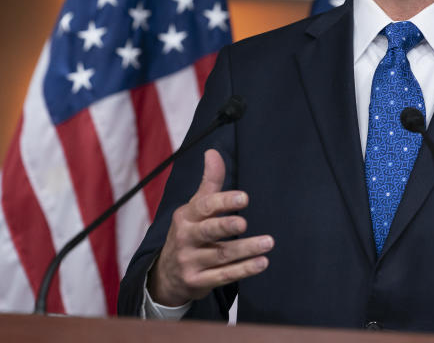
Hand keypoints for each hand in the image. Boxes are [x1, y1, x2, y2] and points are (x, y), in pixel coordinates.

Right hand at [148, 149, 273, 306]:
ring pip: (221, 255)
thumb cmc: (188, 233)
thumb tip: (212, 152)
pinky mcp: (198, 282)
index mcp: (186, 217)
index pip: (204, 206)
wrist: (166, 275)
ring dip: (246, 249)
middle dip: (226, 226)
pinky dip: (243, 270)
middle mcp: (186, 238)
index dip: (224, 202)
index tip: (244, 197)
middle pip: (208, 231)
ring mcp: (190, 262)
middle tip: (245, 222)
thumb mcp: (194, 208)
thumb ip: (209, 183)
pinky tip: (262, 263)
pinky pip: (223, 276)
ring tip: (268, 242)